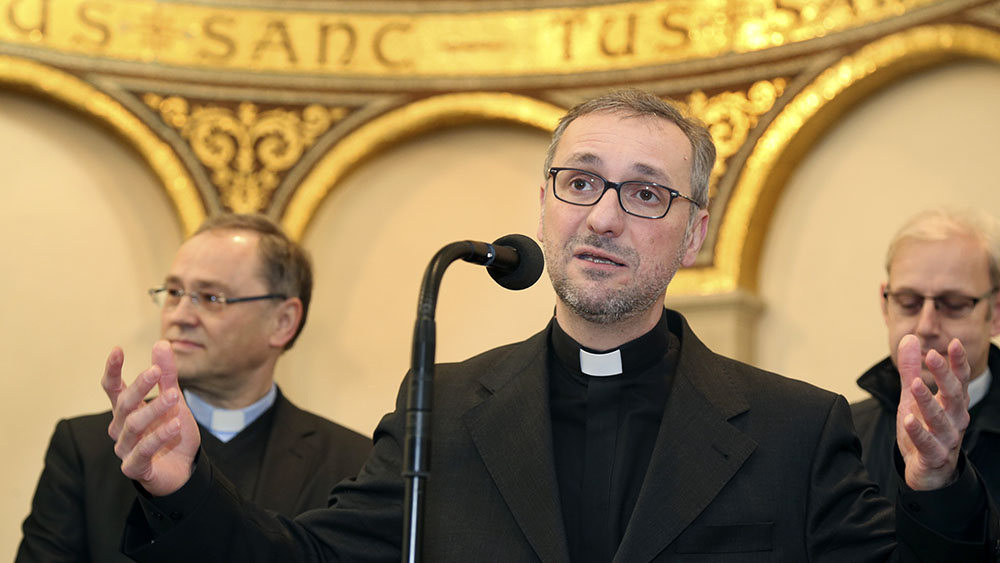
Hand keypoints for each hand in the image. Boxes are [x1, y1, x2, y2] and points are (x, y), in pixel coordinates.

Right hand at [101, 340, 199, 495]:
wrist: (185, 470)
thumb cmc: (173, 433)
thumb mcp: (174, 400)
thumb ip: (167, 375)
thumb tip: (161, 343)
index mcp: (126, 411)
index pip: (113, 388)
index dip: (112, 370)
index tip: (117, 349)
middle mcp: (121, 428)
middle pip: (124, 404)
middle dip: (139, 386)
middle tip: (156, 371)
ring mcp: (125, 448)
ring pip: (134, 425)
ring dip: (154, 409)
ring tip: (175, 397)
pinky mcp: (135, 467)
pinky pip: (144, 450)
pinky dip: (159, 436)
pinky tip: (175, 424)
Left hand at [895, 334, 969, 489]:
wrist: (929, 472)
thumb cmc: (925, 429)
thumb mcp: (914, 397)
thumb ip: (912, 370)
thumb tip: (910, 339)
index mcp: (953, 403)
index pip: (960, 380)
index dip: (958, 362)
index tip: (953, 342)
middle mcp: (955, 419)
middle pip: (953, 395)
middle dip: (944, 375)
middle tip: (932, 355)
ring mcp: (947, 439)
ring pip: (940, 418)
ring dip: (928, 401)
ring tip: (914, 385)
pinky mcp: (934, 456)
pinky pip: (927, 444)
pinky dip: (918, 432)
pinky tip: (908, 421)